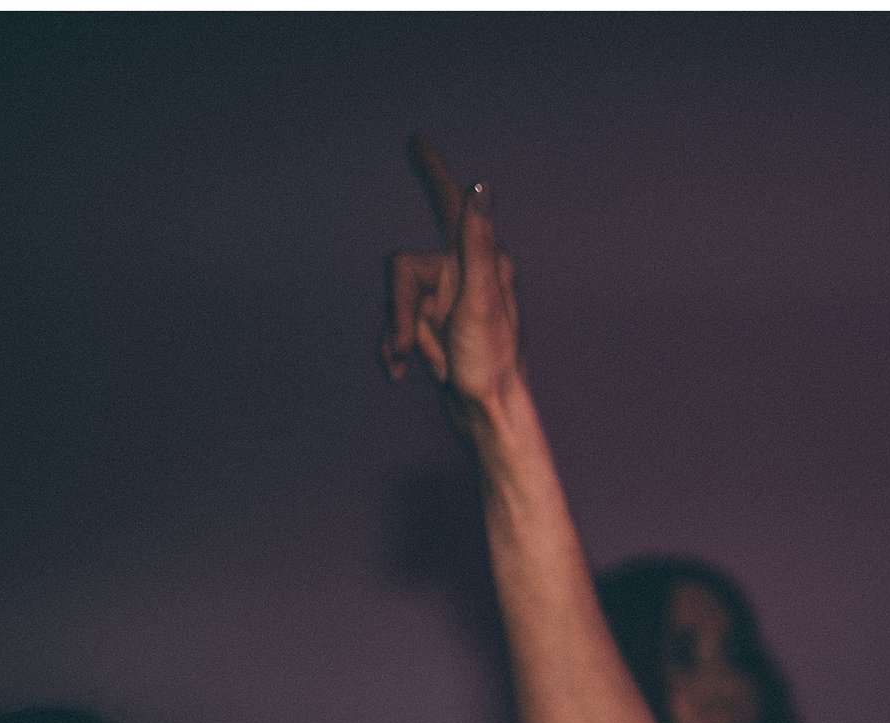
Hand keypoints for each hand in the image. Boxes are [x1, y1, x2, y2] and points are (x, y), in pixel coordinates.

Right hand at [382, 137, 521, 410]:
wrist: (490, 415)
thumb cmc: (490, 363)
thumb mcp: (481, 300)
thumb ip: (478, 243)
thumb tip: (481, 189)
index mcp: (483, 262)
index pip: (454, 205)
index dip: (435, 172)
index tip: (418, 141)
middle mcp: (467, 275)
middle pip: (405, 270)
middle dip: (401, 313)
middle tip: (412, 350)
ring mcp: (451, 301)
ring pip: (399, 301)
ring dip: (404, 336)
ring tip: (426, 366)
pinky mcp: (440, 325)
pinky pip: (402, 324)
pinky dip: (399, 347)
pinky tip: (406, 372)